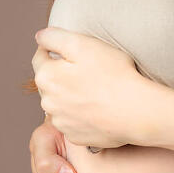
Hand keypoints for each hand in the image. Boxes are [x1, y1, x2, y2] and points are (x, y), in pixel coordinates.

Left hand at [32, 28, 146, 147]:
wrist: (134, 110)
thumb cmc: (113, 75)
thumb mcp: (83, 44)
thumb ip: (55, 37)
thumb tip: (40, 36)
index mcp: (47, 77)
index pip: (39, 57)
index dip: (54, 49)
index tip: (71, 49)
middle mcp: (47, 102)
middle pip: (49, 81)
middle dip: (62, 73)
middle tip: (88, 68)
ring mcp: (61, 121)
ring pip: (59, 102)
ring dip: (70, 94)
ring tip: (95, 88)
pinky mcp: (75, 135)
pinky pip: (72, 120)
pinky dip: (80, 113)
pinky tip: (97, 106)